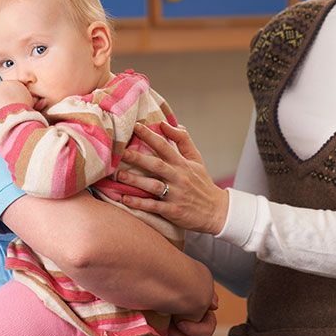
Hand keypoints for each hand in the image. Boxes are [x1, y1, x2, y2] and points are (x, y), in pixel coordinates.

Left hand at [0, 80, 33, 114]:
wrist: (16, 115)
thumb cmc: (25, 111)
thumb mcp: (32, 105)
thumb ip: (36, 101)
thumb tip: (43, 100)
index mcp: (18, 84)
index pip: (10, 89)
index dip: (10, 98)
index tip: (12, 106)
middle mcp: (8, 82)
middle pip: (1, 91)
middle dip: (2, 99)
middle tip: (6, 109)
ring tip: (1, 110)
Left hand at [119, 121, 228, 235]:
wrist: (216, 211)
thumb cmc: (202, 183)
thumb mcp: (196, 159)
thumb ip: (183, 140)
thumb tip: (166, 124)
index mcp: (183, 164)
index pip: (165, 146)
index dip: (150, 135)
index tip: (135, 126)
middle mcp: (179, 177)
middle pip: (156, 164)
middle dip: (137, 157)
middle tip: (120, 151)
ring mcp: (176, 195)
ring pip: (153, 185)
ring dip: (135, 181)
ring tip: (119, 175)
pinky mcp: (173, 211)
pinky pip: (154, 206)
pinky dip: (140, 203)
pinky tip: (125, 199)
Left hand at [156, 292, 218, 335]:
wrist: (161, 305)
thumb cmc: (179, 298)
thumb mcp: (194, 291)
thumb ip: (207, 295)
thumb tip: (214, 305)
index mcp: (206, 324)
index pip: (207, 332)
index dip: (194, 329)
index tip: (179, 322)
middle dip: (176, 335)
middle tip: (167, 323)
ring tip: (162, 328)